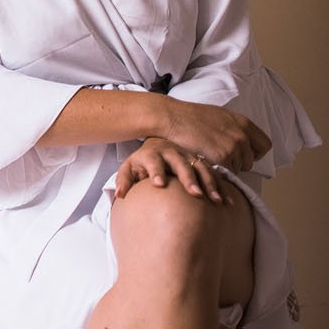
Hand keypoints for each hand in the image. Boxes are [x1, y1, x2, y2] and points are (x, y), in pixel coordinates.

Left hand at [113, 136, 228, 202]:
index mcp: (152, 153)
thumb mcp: (130, 167)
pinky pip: (213, 174)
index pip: (153, 160)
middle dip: (188, 178)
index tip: (158, 184)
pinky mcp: (200, 163)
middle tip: (194, 193)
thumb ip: (124, 180)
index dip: (156, 171)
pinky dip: (221, 187)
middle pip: (180, 164)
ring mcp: (188, 156)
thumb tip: (120, 194)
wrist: (159, 146)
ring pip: (201, 168)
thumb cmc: (143, 162)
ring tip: (215, 200)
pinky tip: (226, 202)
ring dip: (209, 183)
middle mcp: (172, 153)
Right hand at [159, 98, 271, 171]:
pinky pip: (227, 172)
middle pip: (250, 160)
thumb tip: (244, 139)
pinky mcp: (221, 157)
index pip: (265, 145)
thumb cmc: (190, 116)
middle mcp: (241, 135)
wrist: (171, 117)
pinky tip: (206, 161)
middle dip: (238, 162)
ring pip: (238, 168)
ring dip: (226, 166)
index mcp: (243, 123)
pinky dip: (218, 170)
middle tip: (222, 158)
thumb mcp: (219, 115)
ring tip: (210, 158)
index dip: (255, 152)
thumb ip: (235, 127)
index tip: (243, 153)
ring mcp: (232, 146)